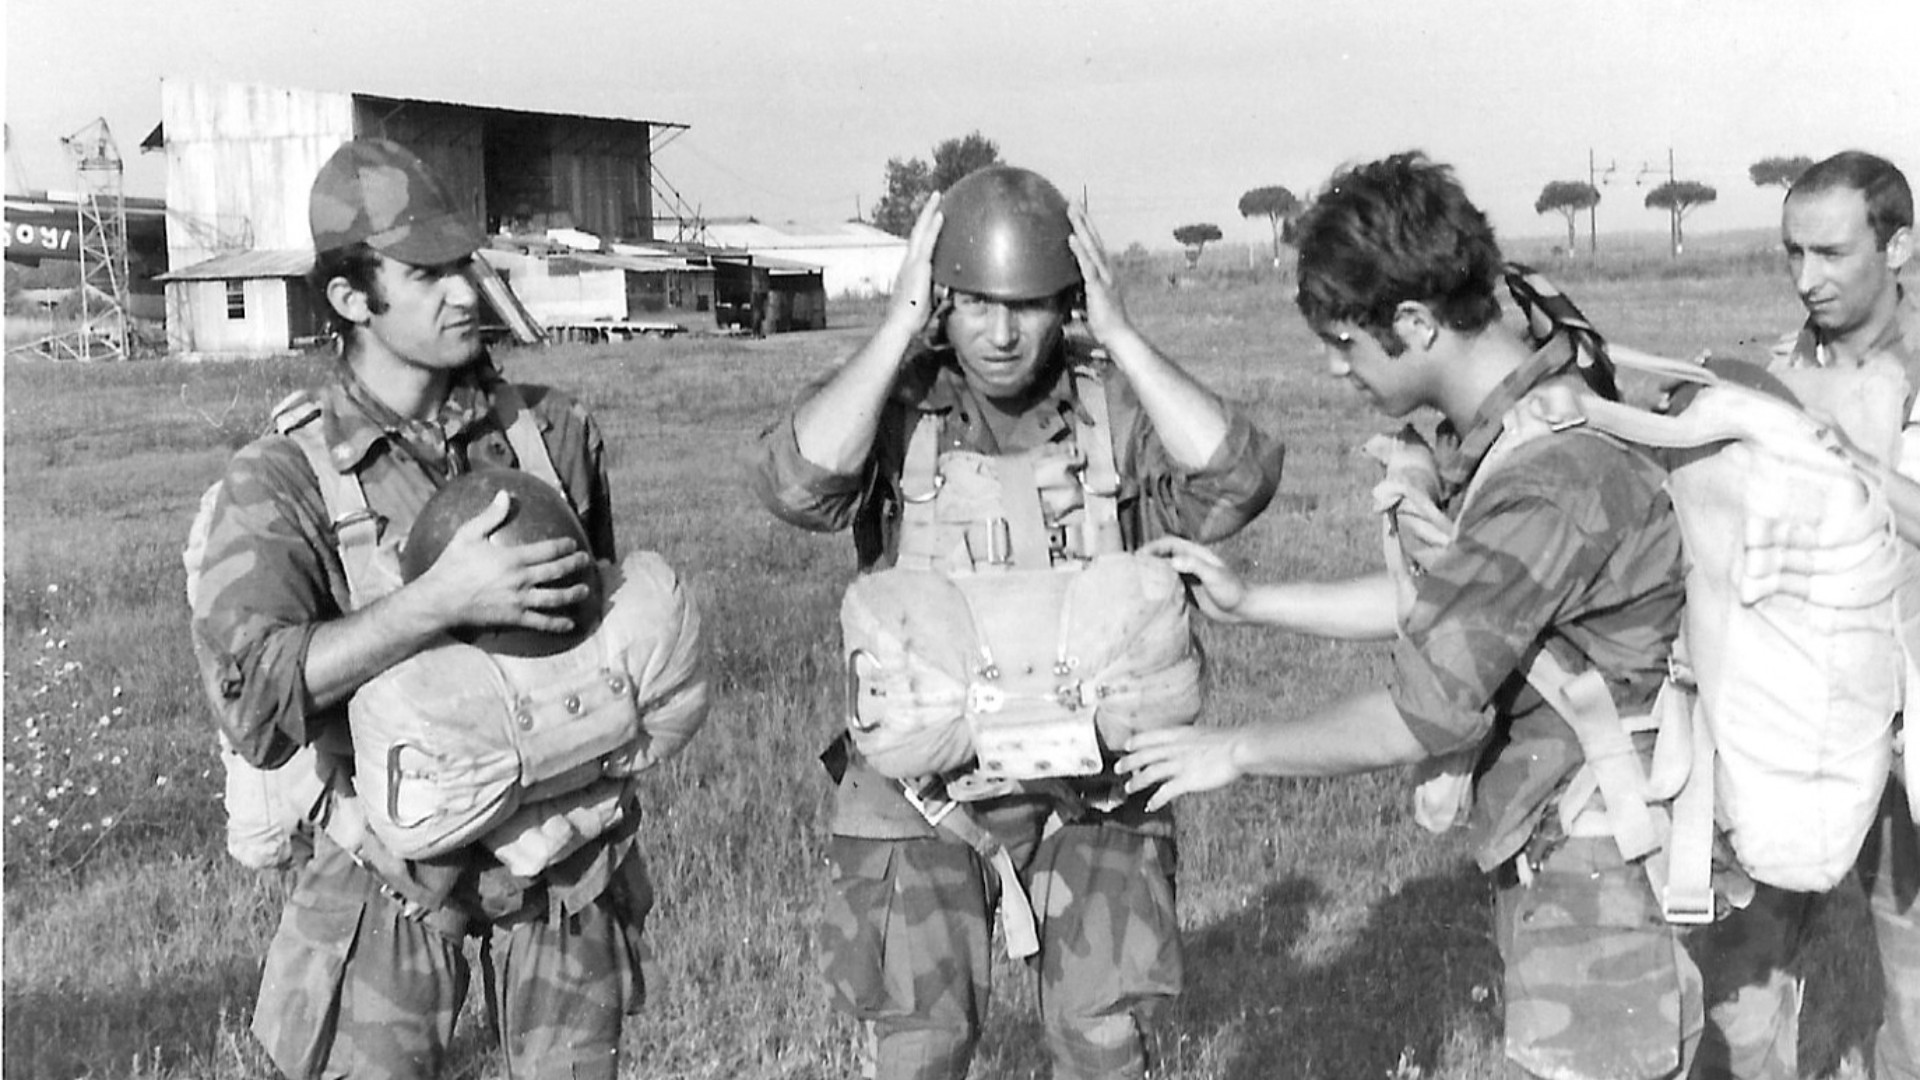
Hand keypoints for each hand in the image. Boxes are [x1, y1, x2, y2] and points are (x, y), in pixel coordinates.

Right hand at [408, 491, 594, 634]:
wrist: (440, 599)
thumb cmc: (452, 565)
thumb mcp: (468, 535)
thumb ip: (490, 515)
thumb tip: (504, 494)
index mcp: (513, 558)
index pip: (548, 550)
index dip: (564, 546)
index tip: (573, 543)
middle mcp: (521, 579)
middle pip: (557, 571)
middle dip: (575, 565)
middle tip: (586, 561)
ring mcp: (520, 600)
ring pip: (555, 598)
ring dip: (573, 594)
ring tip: (585, 590)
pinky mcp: (514, 617)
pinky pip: (541, 621)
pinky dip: (558, 624)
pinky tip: (570, 624)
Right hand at [883, 193, 943, 337]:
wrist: (900, 324)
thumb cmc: (912, 319)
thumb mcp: (928, 302)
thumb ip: (937, 293)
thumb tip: (948, 292)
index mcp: (910, 270)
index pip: (919, 244)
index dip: (925, 229)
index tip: (932, 217)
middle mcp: (908, 262)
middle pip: (918, 231)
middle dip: (926, 213)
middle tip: (935, 197)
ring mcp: (912, 262)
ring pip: (921, 231)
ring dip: (929, 212)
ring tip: (937, 197)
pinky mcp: (918, 266)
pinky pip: (927, 242)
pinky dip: (933, 227)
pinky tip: (941, 215)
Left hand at [1067, 202, 1134, 346]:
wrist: (1120, 337)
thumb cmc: (1106, 325)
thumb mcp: (1090, 306)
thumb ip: (1082, 296)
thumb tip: (1070, 296)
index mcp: (1105, 274)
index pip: (1095, 247)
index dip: (1087, 229)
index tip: (1078, 214)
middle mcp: (1107, 271)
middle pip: (1094, 240)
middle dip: (1084, 220)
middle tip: (1073, 201)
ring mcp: (1104, 278)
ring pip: (1092, 247)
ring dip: (1081, 227)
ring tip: (1071, 210)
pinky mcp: (1099, 287)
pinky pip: (1087, 265)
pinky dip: (1079, 250)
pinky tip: (1071, 237)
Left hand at [1117, 726, 1246, 810]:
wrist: (1238, 747)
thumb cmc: (1227, 741)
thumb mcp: (1202, 734)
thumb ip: (1189, 740)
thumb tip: (1186, 744)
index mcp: (1178, 734)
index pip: (1149, 736)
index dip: (1136, 742)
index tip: (1126, 746)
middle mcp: (1174, 748)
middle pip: (1144, 755)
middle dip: (1129, 763)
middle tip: (1118, 769)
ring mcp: (1179, 764)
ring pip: (1149, 773)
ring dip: (1137, 782)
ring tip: (1129, 788)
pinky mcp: (1187, 780)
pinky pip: (1165, 792)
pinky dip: (1155, 800)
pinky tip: (1150, 805)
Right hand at [1140, 535, 1249, 622]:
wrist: (1243, 608)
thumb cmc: (1232, 590)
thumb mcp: (1213, 575)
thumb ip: (1194, 565)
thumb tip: (1172, 561)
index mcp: (1196, 554)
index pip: (1169, 543)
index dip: (1153, 547)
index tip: (1139, 556)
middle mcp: (1190, 563)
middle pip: (1164, 555)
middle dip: (1148, 558)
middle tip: (1131, 568)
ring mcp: (1189, 577)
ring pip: (1165, 570)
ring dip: (1152, 572)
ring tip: (1136, 581)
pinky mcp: (1188, 591)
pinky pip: (1170, 585)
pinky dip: (1159, 587)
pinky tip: (1150, 595)